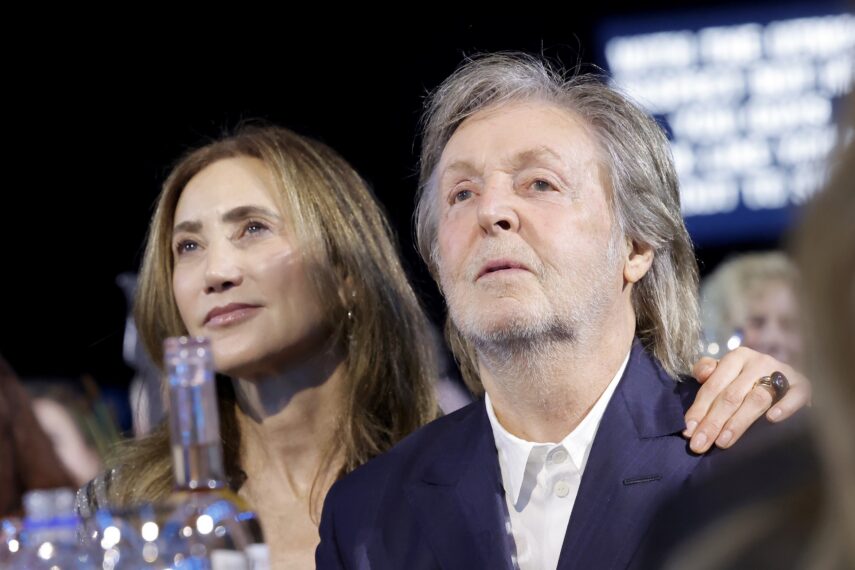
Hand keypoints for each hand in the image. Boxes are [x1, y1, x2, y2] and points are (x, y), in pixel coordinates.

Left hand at [683, 347, 810, 452]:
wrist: (784, 377)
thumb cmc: (746, 379)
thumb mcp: (724, 372)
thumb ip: (707, 371)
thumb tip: (701, 376)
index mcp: (736, 357)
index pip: (713, 386)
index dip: (699, 410)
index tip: (688, 432)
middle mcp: (758, 361)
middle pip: (731, 395)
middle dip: (712, 422)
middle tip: (700, 444)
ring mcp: (781, 371)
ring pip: (757, 399)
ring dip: (738, 422)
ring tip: (723, 442)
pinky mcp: (803, 384)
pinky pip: (796, 394)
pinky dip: (785, 406)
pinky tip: (772, 420)